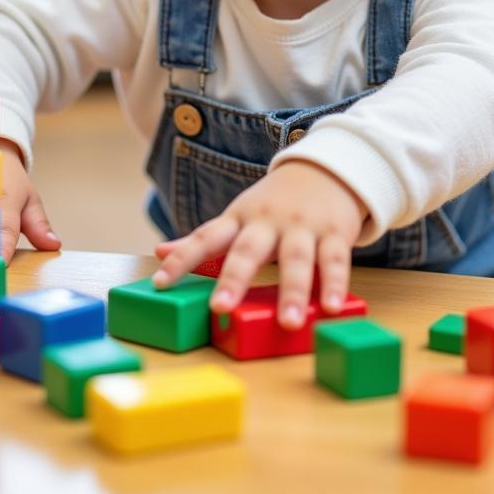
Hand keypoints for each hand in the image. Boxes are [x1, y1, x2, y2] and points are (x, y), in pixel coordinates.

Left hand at [152, 159, 367, 329]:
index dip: (181, 258)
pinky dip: (334, 283)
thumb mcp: (237, 217)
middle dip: (234, 278)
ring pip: (296, 259)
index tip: (160, 282)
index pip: (205, 238)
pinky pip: (335, 259)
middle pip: (248, 250)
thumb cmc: (273, 204)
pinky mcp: (334, 232)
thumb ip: (204, 240)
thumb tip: (158, 251)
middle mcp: (268, 222)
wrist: (323, 171)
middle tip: (220, 307)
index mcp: (239, 219)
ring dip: (292, 291)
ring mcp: (302, 226)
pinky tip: (332, 307)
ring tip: (288, 323)